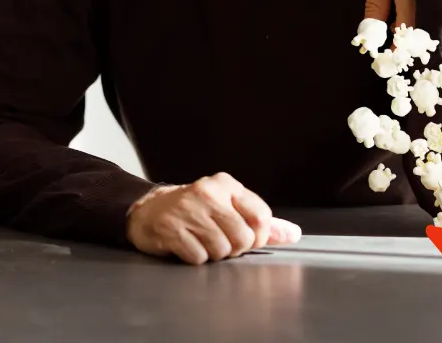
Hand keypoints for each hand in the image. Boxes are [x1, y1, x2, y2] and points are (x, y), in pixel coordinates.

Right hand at [125, 173, 301, 264]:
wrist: (148, 210)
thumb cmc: (193, 210)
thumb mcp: (227, 207)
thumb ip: (260, 221)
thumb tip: (294, 234)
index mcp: (225, 185)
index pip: (261, 216)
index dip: (258, 236)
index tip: (247, 238)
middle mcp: (207, 193)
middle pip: (243, 237)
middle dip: (234, 248)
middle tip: (218, 239)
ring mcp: (187, 210)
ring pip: (222, 249)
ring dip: (213, 254)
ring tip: (201, 241)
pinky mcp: (170, 228)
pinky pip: (198, 256)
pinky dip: (195, 257)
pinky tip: (186, 245)